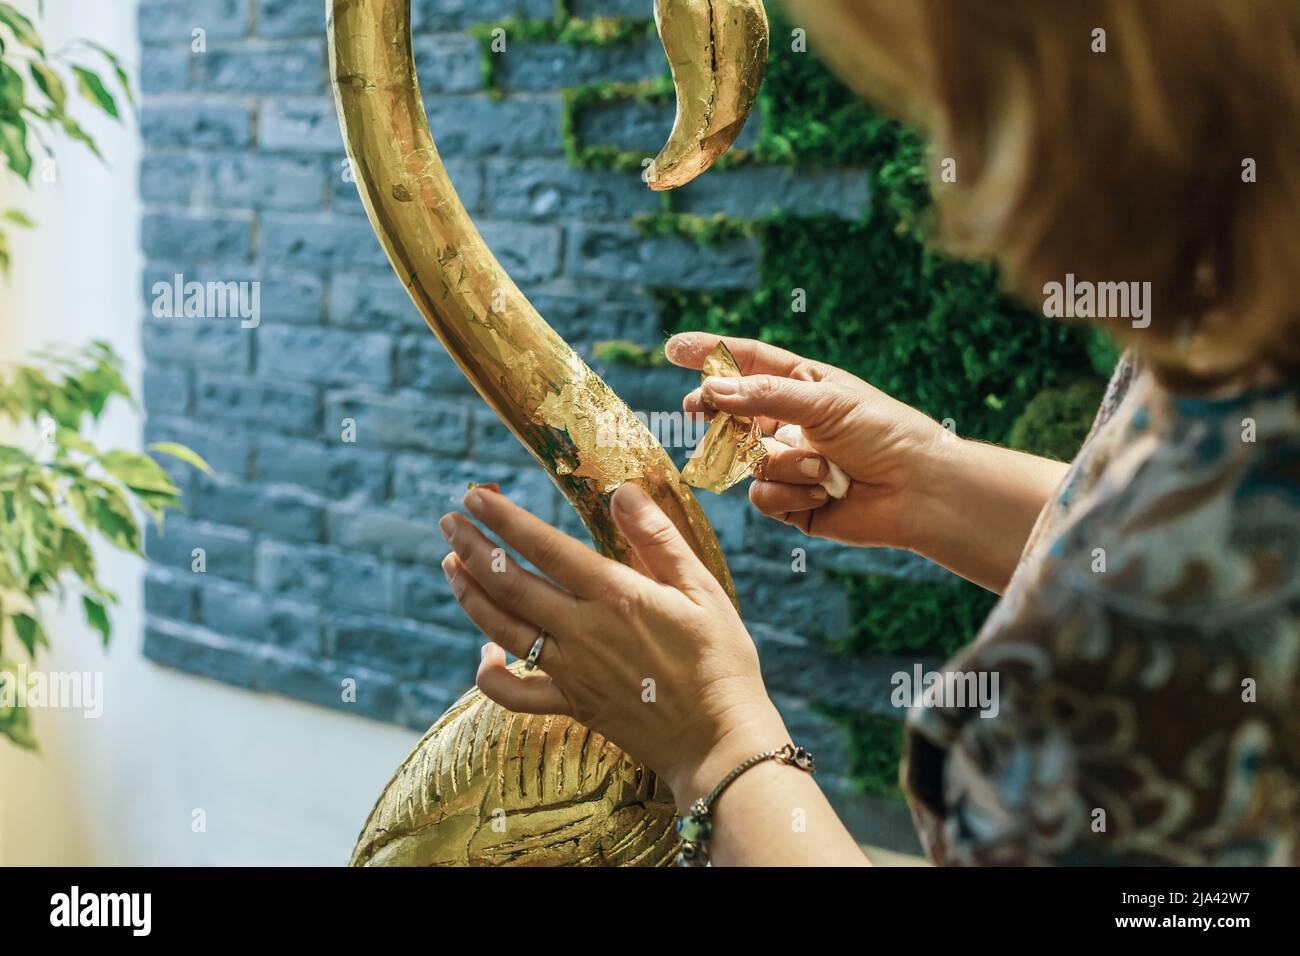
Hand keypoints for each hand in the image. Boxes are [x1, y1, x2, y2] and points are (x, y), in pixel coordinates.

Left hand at [438, 482, 787, 805]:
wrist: (719, 739)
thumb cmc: (720, 658)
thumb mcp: (702, 588)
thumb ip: (657, 538)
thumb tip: (621, 492)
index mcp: (615, 595)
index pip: (544, 547)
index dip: (503, 519)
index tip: (474, 496)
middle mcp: (582, 631)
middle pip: (509, 584)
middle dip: (472, 547)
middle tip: (448, 521)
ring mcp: (571, 671)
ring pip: (501, 629)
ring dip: (470, 594)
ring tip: (451, 564)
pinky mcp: (571, 705)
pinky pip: (514, 694)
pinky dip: (489, 675)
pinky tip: (484, 653)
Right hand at [668, 332, 948, 548]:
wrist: (919, 491)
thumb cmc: (884, 433)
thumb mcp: (824, 402)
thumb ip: (764, 396)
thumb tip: (711, 388)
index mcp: (802, 386)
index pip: (747, 363)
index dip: (710, 354)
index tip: (673, 349)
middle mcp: (790, 423)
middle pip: (732, 414)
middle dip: (719, 414)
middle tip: (696, 410)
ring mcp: (788, 464)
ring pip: (747, 462)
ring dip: (784, 465)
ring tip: (826, 468)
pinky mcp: (792, 504)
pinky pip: (763, 498)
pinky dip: (790, 494)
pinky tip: (824, 492)